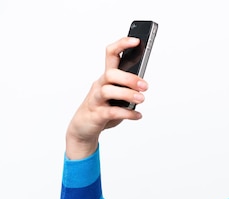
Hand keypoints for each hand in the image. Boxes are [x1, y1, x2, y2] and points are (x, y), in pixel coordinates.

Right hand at [65, 37, 148, 159]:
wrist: (83, 128)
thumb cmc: (102, 108)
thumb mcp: (116, 96)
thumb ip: (127, 88)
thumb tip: (144, 84)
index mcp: (106, 77)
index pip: (111, 54)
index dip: (122, 44)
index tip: (137, 41)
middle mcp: (99, 85)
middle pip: (110, 73)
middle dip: (129, 78)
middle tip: (145, 86)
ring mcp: (96, 100)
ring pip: (108, 91)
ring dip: (127, 94)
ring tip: (142, 99)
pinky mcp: (96, 115)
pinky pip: (111, 112)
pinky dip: (126, 114)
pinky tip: (137, 115)